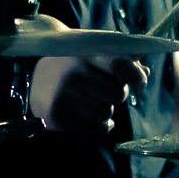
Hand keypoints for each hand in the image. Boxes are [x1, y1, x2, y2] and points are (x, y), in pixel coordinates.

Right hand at [29, 55, 149, 134]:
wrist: (34, 72)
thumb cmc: (74, 59)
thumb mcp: (95, 49)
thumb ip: (123, 58)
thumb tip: (144, 73)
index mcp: (87, 53)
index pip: (122, 67)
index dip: (136, 77)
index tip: (138, 82)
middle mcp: (74, 73)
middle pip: (118, 95)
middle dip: (116, 94)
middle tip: (103, 88)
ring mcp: (63, 95)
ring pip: (107, 114)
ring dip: (104, 110)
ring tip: (90, 99)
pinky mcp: (56, 115)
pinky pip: (96, 128)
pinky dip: (98, 124)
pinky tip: (88, 113)